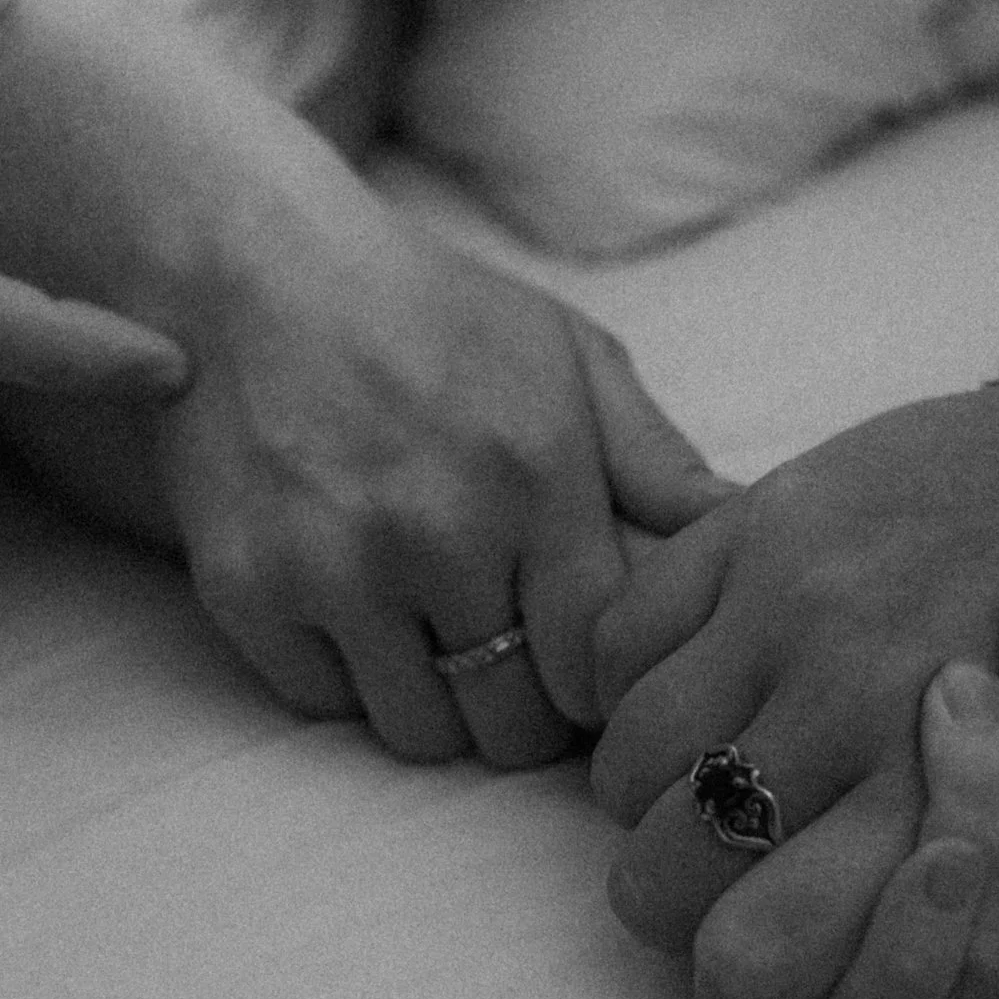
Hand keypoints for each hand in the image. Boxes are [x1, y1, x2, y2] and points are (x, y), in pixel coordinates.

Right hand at [163, 232, 731, 765]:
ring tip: (437, 637)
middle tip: (515, 666)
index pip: (593, 668)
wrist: (251, 265)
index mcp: (536, 478)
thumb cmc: (431, 314)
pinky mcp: (246, 588)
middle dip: (526, 710)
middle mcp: (438, 533)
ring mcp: (333, 567)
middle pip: (512, 726)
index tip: (585, 666)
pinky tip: (357, 612)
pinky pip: (322, 702)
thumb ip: (659, 463)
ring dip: (438, 703)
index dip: (598, 688)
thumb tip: (751, 535)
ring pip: (419, 732)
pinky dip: (346, 678)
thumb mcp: (568, 358)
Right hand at [590, 382, 998, 998]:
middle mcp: (842, 704)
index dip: (745, 991)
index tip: (784, 948)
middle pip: (657, 883)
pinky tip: (711, 684)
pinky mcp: (759, 516)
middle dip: (687, 900)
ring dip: (658, 793)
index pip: (750, 971)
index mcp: (947, 797)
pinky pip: (621, 637)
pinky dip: (637, 680)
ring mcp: (785, 600)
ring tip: (728, 777)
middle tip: (742, 872)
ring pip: (625, 764)